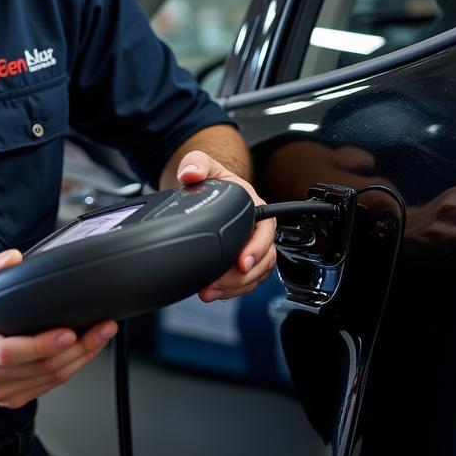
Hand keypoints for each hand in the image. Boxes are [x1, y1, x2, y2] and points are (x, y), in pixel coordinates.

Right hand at [0, 251, 117, 408]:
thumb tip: (12, 259)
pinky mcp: (9, 398)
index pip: (8, 352)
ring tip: (100, 335)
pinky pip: (47, 387)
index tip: (68, 331)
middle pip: (38, 368)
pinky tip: (84, 351)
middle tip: (101, 327)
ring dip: (80, 359)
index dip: (41, 345)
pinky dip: (70, 369)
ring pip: (48, 380)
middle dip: (77, 348)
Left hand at [177, 150, 277, 302]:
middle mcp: (256, 229)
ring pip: (254, 275)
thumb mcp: (202, 164)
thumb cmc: (209, 178)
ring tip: (211, 292)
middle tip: (217, 285)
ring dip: (235, 288)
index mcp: (254, 207)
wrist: (202, 190)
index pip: (265, 231)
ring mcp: (249, 247)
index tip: (241, 263)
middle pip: (262, 260)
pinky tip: (212, 292)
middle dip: (242, 277)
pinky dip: (230, 291)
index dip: (256, 249)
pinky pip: (244, 282)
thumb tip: (190, 173)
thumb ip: (196, 163)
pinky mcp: (238, 261)